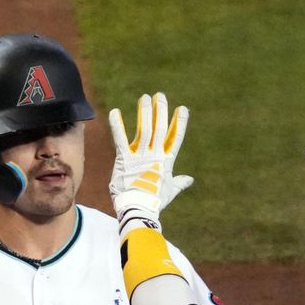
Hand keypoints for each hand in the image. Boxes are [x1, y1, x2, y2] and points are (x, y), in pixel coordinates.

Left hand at [109, 93, 191, 236]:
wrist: (139, 208)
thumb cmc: (155, 201)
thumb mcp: (170, 190)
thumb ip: (180, 182)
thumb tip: (190, 179)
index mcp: (166, 161)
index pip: (175, 138)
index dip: (179, 123)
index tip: (182, 109)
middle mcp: (154, 155)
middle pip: (160, 128)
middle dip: (161, 111)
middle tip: (160, 96)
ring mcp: (140, 156)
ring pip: (144, 129)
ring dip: (145, 112)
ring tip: (145, 98)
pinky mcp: (124, 159)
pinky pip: (120, 138)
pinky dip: (117, 125)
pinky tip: (115, 111)